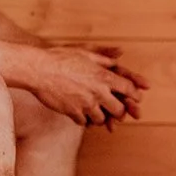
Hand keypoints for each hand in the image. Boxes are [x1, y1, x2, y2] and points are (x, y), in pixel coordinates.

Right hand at [30, 46, 148, 126]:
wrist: (39, 69)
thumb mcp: (85, 52)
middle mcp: (98, 92)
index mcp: (104, 76)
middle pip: (119, 110)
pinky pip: (84, 122)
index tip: (136, 99)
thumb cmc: (61, 57)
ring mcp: (85, 104)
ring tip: (96, 113)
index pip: (129, 89)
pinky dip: (84, 120)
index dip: (135, 95)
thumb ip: (105, 57)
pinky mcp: (73, 112)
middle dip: (119, 111)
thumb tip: (120, 54)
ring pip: (101, 119)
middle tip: (116, 111)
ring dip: (100, 117)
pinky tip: (80, 114)